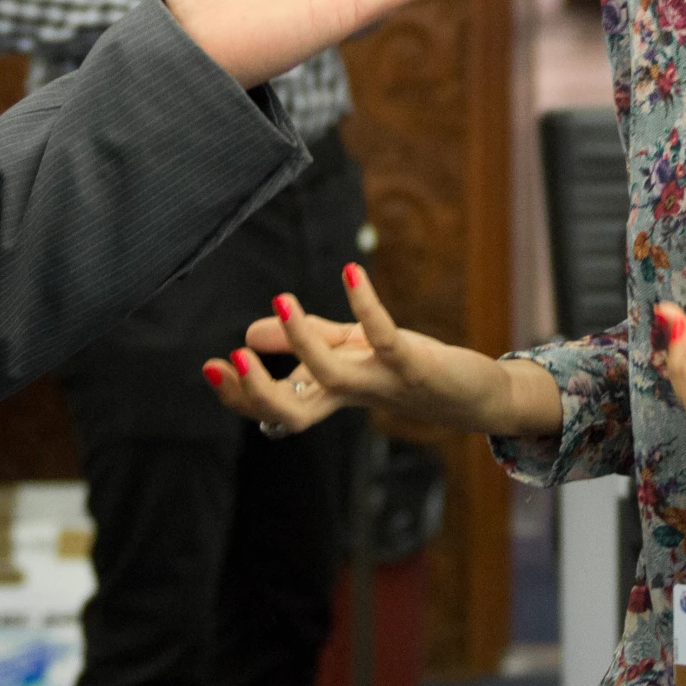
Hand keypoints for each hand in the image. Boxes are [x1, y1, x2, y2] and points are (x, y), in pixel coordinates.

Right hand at [201, 264, 562, 436]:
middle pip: (293, 411)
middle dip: (256, 390)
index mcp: (332, 395)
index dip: (241, 395)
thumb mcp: (354, 351)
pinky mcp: (411, 363)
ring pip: (332, 375)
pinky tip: (350, 273)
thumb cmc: (410, 372)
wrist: (475, 394)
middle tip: (227, 358)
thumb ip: (309, 339)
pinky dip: (366, 306)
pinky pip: (383, 336)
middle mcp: (353, 395)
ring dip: (301, 340)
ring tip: (282, 300)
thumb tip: (251, 331)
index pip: (276, 408)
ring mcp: (381, 382)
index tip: (211, 367)